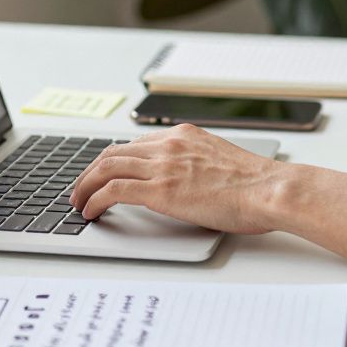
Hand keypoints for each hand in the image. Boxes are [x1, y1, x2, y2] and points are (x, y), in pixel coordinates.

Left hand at [69, 123, 284, 233]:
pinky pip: (113, 190)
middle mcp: (169, 145)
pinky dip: (95, 199)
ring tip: (78, 201)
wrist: (268, 189)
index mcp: (184, 135)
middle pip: (114, 152)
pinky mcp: (160, 190)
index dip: (113, 159)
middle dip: (91, 170)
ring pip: (106, 167)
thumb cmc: (256, 183)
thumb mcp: (220, 161)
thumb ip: (197, 163)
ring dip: (85, 185)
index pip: (136, 143)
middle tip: (80, 187)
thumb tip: (187, 182)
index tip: (104, 171)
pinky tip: (90, 211)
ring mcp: (163, 166)